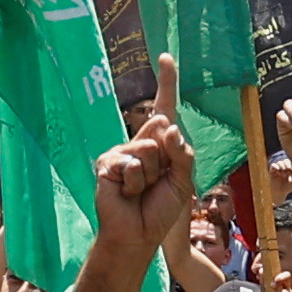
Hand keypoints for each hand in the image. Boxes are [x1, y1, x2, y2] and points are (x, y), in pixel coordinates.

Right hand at [87, 54, 199, 267]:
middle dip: (168, 160)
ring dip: (152, 176)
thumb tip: (167, 126)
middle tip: (158, 183)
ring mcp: (122, 151)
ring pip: (149, 149)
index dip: (166, 82)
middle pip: (162, 130)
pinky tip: (127, 193)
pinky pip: (133, 164)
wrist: (138, 234)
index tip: (166, 57)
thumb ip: (181, 153)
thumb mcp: (183, 181)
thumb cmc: (160, 209)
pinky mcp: (108, 163)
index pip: (164, 107)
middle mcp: (140, 143)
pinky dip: (137, 182)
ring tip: (142, 191)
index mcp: (159, 144)